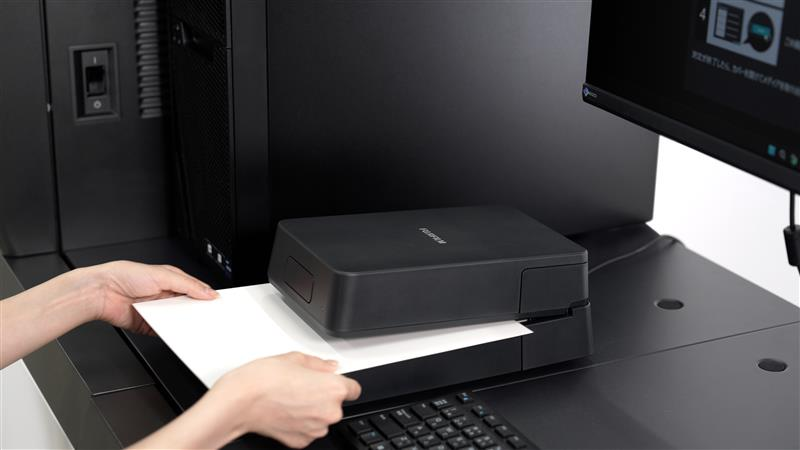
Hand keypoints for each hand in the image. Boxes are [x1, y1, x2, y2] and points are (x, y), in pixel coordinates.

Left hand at [80, 261, 217, 333]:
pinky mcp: (149, 325)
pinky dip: (170, 332)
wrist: (102, 292)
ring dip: (183, 322)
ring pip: (177, 320)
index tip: (216, 303)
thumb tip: (209, 292)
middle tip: (207, 316)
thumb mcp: (164, 275)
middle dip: (196, 312)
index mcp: (171, 280)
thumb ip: (189, 285)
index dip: (206, 296)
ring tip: (191, 323)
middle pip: (188, 307)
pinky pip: (164, 331)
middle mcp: (165, 295)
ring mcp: (157, 310)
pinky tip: (175, 331)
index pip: (195, 290)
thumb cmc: (125, 275)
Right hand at [213, 352, 361, 447]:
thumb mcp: (295, 358)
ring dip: (312, 410)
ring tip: (290, 397)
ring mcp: (315, 429)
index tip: (330, 381)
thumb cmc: (264, 379)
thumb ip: (319, 364)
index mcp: (333, 389)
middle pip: (336, 404)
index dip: (341, 383)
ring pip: (322, 418)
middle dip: (323, 396)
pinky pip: (308, 430)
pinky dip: (300, 422)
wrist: (240, 402)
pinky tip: (286, 410)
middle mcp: (329, 412)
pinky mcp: (301, 441)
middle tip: (302, 386)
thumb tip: (330, 367)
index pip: (353, 388)